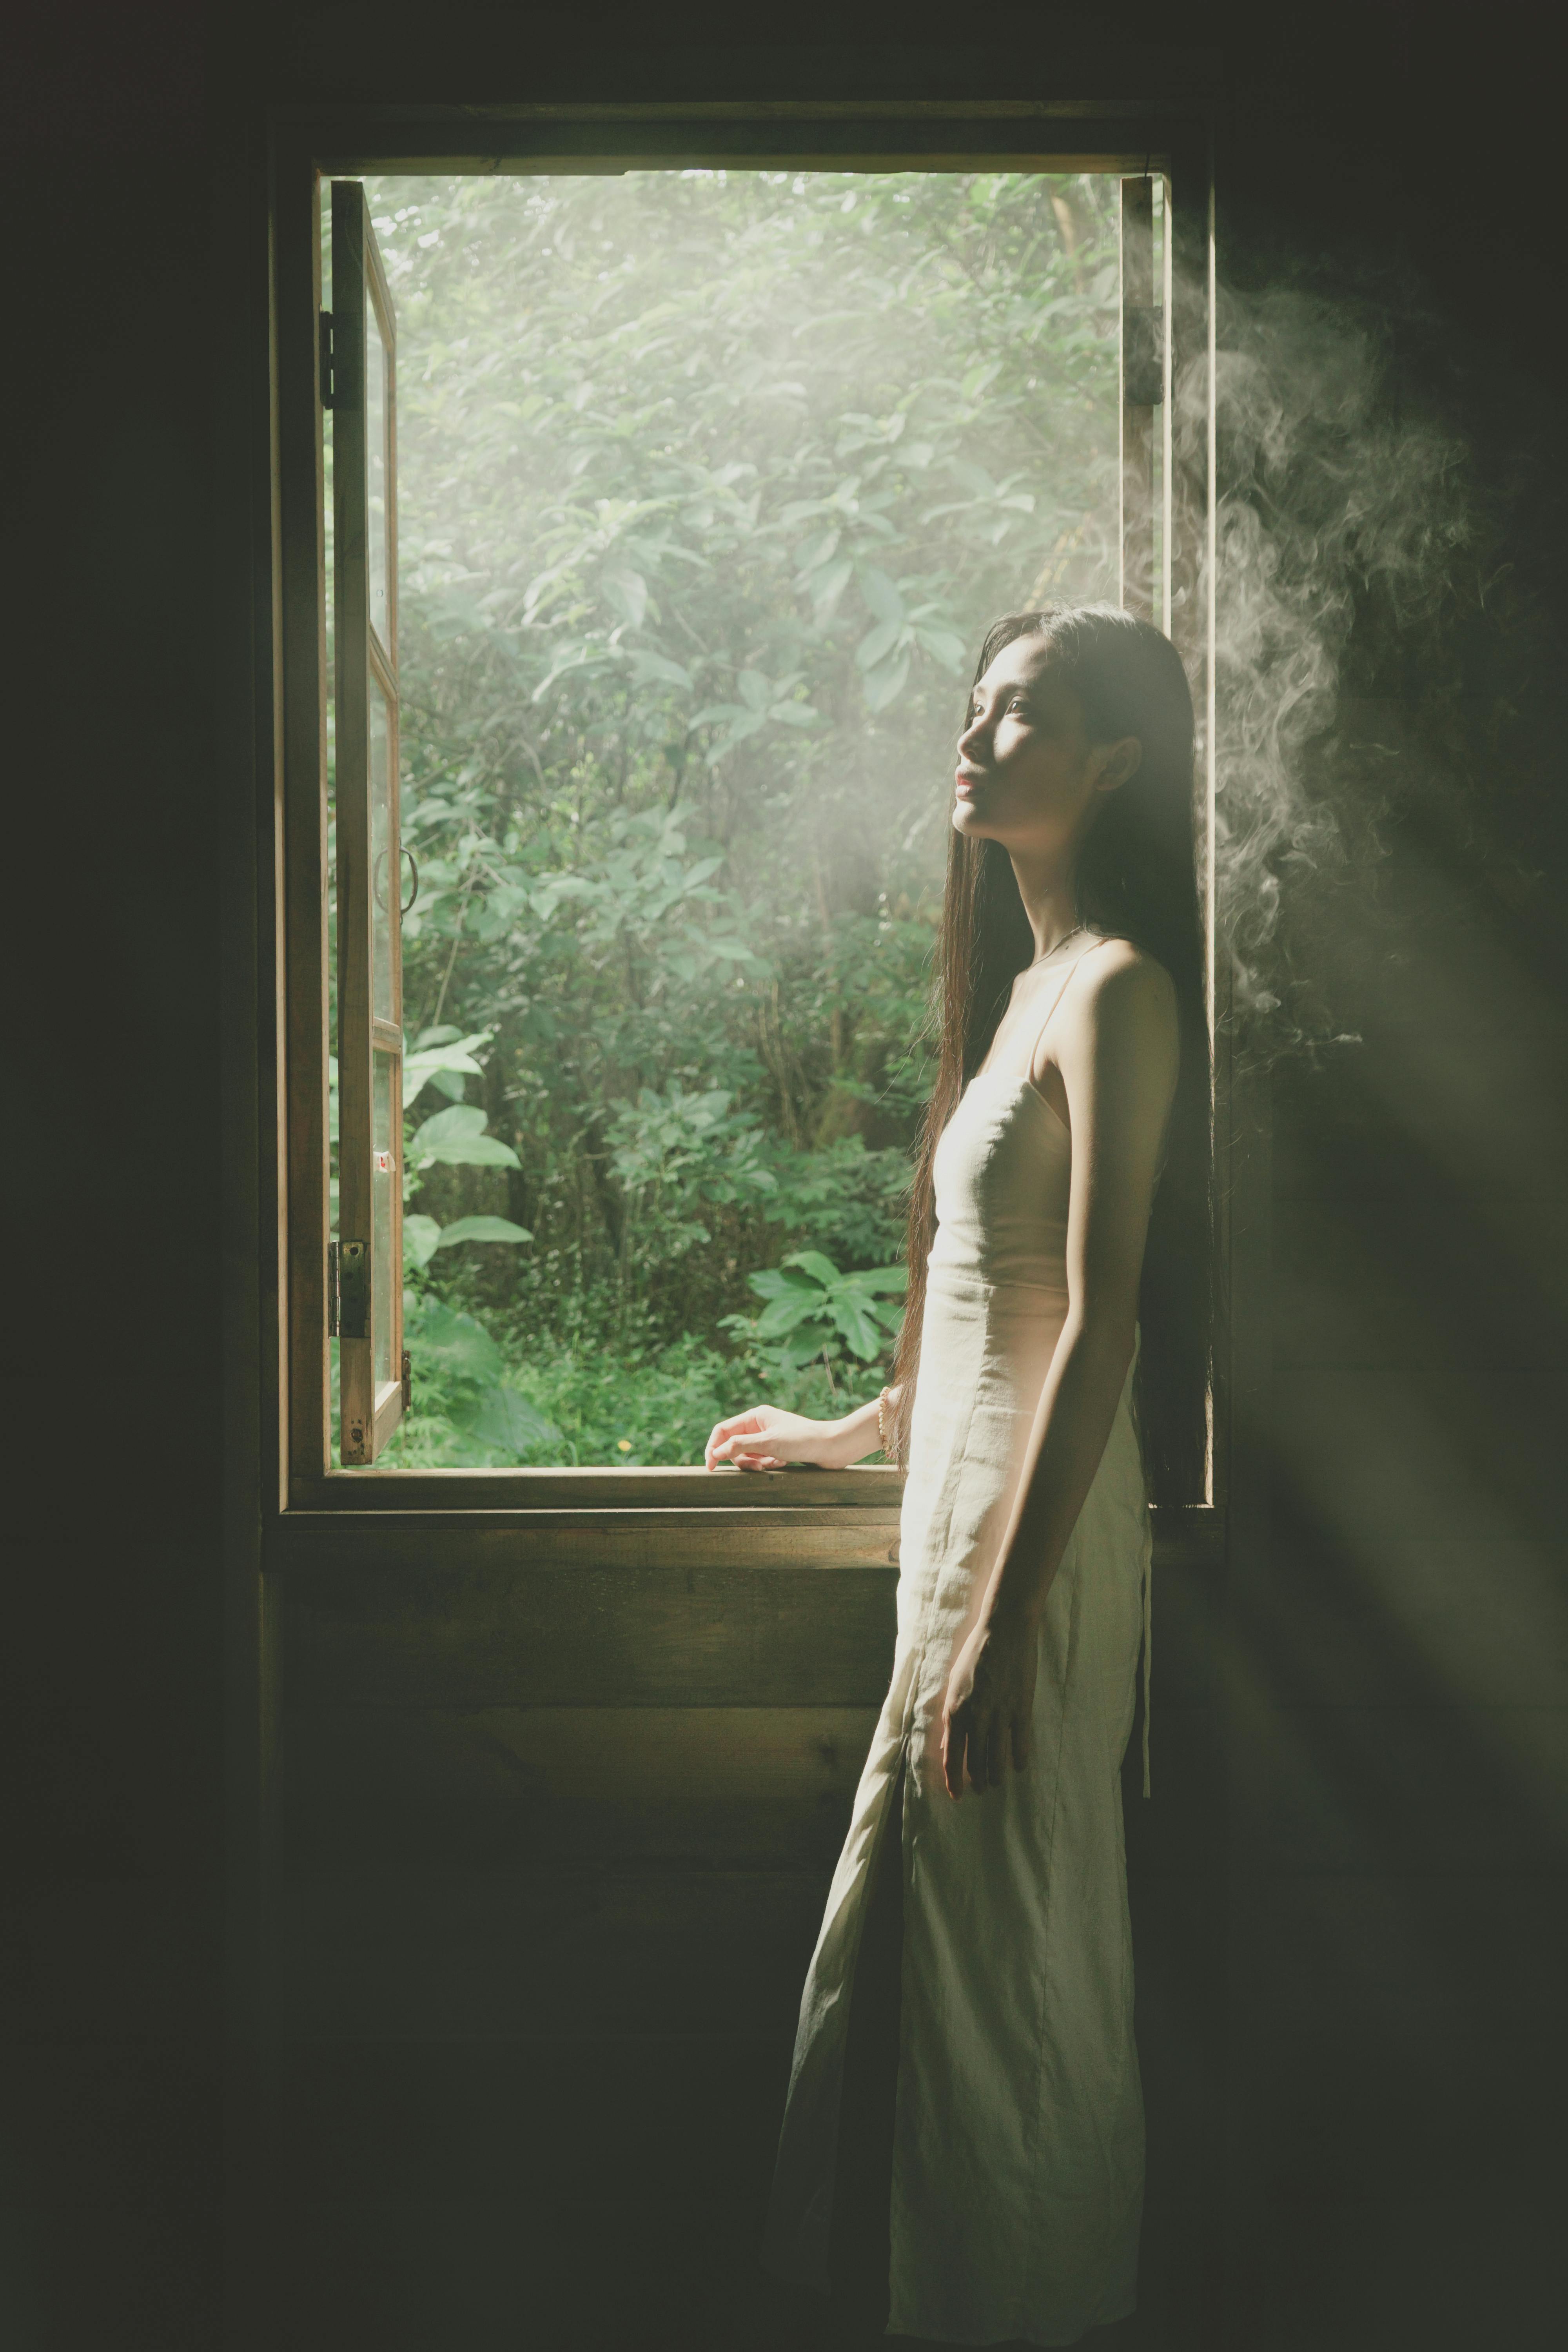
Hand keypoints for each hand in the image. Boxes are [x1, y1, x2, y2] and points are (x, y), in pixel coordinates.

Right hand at [704, 1405, 848, 1471]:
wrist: (832, 1447)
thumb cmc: (802, 1440)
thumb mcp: (767, 1443)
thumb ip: (739, 1446)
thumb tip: (716, 1452)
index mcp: (755, 1415)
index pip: (723, 1430)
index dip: (713, 1447)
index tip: (710, 1467)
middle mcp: (760, 1424)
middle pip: (733, 1445)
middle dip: (741, 1460)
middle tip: (756, 1469)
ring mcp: (769, 1437)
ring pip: (747, 1455)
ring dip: (756, 1464)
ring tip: (774, 1464)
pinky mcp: (778, 1449)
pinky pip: (761, 1460)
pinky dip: (768, 1465)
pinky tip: (783, 1463)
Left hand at [940, 1610, 1039, 1797]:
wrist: (1004, 1630)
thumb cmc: (975, 1654)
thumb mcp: (954, 1684)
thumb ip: (952, 1716)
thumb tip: (948, 1746)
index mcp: (955, 1710)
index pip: (952, 1756)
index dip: (954, 1779)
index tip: (957, 1795)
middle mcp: (976, 1717)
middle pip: (975, 1761)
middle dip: (977, 1780)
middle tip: (980, 1789)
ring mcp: (999, 1714)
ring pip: (997, 1756)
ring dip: (995, 1774)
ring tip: (996, 1783)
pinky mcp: (1021, 1708)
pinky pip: (1020, 1742)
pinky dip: (1019, 1758)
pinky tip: (1018, 1767)